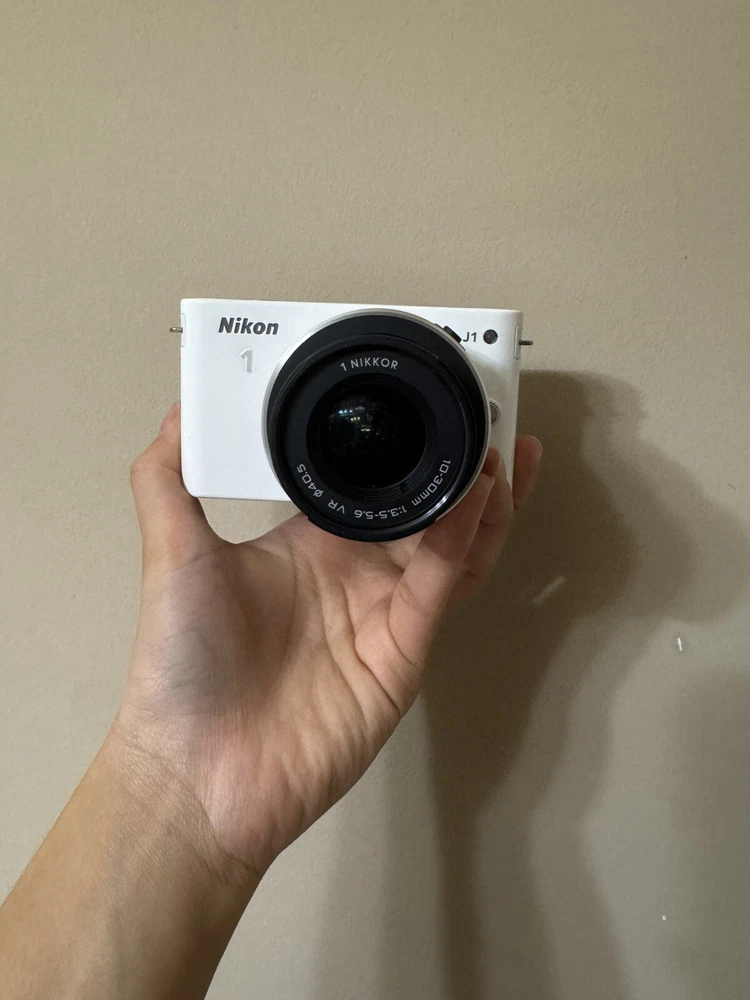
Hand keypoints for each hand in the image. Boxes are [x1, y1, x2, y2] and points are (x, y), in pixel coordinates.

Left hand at [117, 404, 540, 882]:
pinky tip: (479, 494)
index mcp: (307, 544)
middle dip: (459, 464)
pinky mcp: (403, 653)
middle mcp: (353, 574)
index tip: (416, 397)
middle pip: (424, 511)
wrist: (196, 770)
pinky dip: (463, 539)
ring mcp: (383, 614)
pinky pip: (439, 585)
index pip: (367, 484)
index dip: (398, 445)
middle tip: (486, 411)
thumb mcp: (171, 554)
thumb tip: (179, 410)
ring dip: (484, 499)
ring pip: (452, 546)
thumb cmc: (181, 664)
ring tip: (507, 447)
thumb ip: (168, 479)